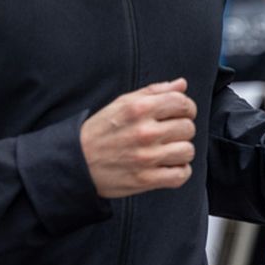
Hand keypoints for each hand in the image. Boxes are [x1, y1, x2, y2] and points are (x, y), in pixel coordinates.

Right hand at [81, 79, 197, 198]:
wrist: (76, 162)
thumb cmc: (101, 131)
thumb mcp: (122, 103)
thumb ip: (154, 91)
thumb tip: (181, 84)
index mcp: (139, 108)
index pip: (182, 103)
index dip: (186, 107)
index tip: (180, 113)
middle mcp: (144, 132)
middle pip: (188, 127)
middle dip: (182, 129)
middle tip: (169, 134)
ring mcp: (146, 157)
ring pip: (188, 151)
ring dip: (181, 151)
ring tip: (168, 150)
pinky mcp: (146, 179)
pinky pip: (181, 175)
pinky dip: (179, 171)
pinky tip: (168, 166)